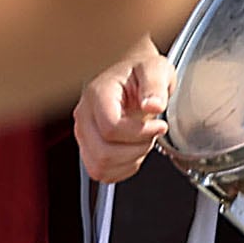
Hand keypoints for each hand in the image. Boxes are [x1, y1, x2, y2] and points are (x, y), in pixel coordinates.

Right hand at [74, 39, 171, 185]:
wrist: (131, 75)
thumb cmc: (141, 72)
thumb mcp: (156, 69)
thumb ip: (155, 85)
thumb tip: (153, 104)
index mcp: (98, 95)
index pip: (111, 128)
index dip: (140, 133)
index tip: (159, 125)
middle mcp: (84, 117)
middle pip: (103, 153)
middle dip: (137, 149)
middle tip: (151, 135)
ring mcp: (84, 134)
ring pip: (100, 167)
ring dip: (129, 161)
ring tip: (142, 141)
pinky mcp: (88, 148)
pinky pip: (101, 173)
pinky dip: (123, 169)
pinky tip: (134, 151)